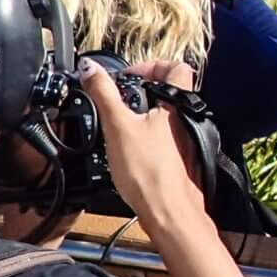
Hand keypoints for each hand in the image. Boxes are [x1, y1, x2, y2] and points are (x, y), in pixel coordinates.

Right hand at [79, 59, 208, 235]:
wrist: (168, 211)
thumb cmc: (149, 172)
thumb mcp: (118, 126)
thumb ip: (104, 94)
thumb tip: (91, 68)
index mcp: (178, 104)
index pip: (176, 67)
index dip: (152, 64)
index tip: (129, 75)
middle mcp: (186, 119)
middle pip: (168, 90)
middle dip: (142, 89)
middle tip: (119, 96)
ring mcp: (185, 140)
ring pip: (164, 114)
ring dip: (142, 112)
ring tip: (120, 121)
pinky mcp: (178, 158)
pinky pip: (162, 135)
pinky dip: (146, 133)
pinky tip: (128, 147)